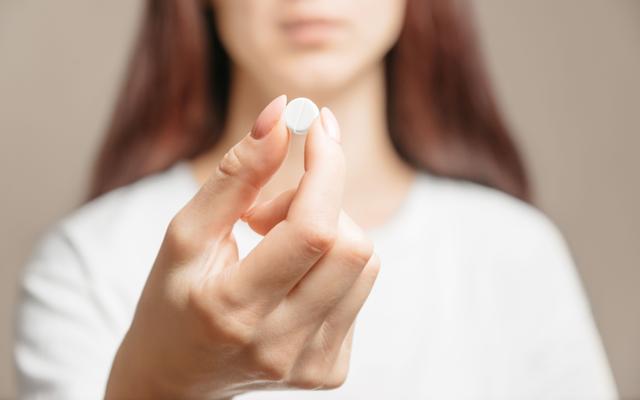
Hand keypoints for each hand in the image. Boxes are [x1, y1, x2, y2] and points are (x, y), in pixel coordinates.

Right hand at [105, 95, 379, 398]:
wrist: (176, 374)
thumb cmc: (173, 298)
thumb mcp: (186, 233)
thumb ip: (236, 175)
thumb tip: (282, 115)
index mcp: (233, 310)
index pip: (312, 231)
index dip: (326, 168)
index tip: (319, 126)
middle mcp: (279, 346)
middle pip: (351, 246)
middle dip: (320, 202)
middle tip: (269, 210)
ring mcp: (310, 365)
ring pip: (364, 264)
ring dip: (328, 233)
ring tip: (276, 245)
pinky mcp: (330, 370)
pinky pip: (359, 289)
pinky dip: (331, 265)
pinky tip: (292, 278)